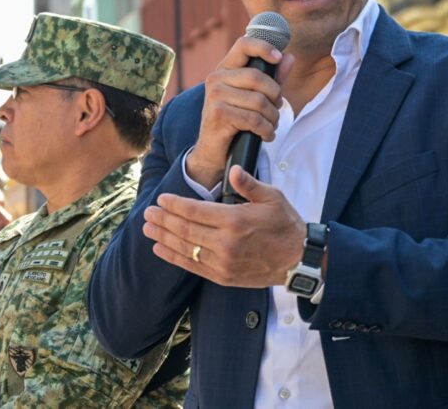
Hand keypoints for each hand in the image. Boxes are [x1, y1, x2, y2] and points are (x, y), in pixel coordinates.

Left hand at [143, 166, 305, 287]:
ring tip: (148, 228)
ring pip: (185, 248)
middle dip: (163, 220)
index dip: (175, 205)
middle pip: (185, 230)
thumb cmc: (286, 224)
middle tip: (148, 212)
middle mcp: (226, 243)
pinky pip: (193, 266)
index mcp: (235, 220)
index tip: (161, 199)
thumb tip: (233, 170)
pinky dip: (174, 257)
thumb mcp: (273, 197)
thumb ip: (249, 184)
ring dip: (163, 237)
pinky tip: (160, 249)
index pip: (195, 211)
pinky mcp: (223, 277)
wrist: (299, 259)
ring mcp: (223, 262)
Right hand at [186, 37, 294, 187]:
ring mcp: (215, 96)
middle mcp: (216, 78)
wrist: (213, 151)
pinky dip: (266, 130)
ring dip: (272, 117)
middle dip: (275, 96)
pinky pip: (254, 119)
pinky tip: (266, 135)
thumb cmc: (236, 120)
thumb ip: (272, 78)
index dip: (263, 47)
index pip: (243, 45)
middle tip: (277, 110)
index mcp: (225, 69)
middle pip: (258, 78)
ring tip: (271, 125)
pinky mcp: (218, 114)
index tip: (278, 57)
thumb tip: (289, 57)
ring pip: (259, 101)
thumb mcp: (254, 97)